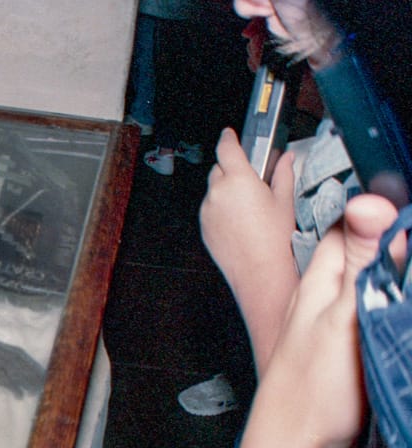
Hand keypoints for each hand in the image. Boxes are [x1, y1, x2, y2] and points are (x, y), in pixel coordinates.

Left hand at [200, 127, 298, 373]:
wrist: (258, 271)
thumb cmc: (274, 237)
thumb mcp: (284, 201)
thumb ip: (283, 174)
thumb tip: (286, 158)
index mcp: (238, 179)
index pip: (226, 148)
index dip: (228, 138)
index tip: (230, 134)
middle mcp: (217, 192)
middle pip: (219, 169)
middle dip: (232, 169)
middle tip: (251, 180)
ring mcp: (207, 210)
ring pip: (213, 190)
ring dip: (225, 190)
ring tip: (247, 206)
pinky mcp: (203, 226)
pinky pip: (209, 209)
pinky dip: (219, 208)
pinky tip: (238, 221)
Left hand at [238, 194, 401, 447]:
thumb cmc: (310, 394)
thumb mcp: (341, 319)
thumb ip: (359, 265)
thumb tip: (371, 205)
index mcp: (318, 283)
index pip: (349, 226)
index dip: (380, 209)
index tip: (408, 201)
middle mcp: (327, 299)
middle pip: (368, 253)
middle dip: (395, 240)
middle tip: (411, 231)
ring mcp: (342, 327)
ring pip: (377, 284)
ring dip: (396, 273)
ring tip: (406, 270)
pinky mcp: (356, 354)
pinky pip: (381, 315)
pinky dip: (395, 306)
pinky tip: (402, 309)